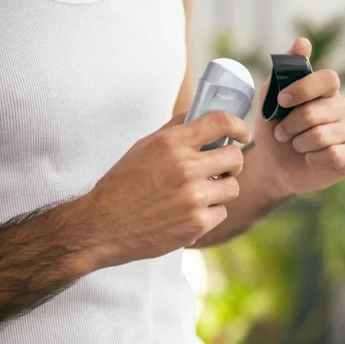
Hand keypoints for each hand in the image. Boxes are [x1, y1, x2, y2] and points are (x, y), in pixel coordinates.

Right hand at [76, 112, 250, 268]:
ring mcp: (194, 198)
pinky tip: (189, 212)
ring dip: (221, 189)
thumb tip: (202, 117)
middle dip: (231, 162)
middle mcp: (186, 168)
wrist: (102, 226)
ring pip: (233, 187)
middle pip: (235, 158)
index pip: (219, 122)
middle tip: (221, 168)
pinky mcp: (198, 224)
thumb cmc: (122, 185)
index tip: (241, 134)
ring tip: (201, 192)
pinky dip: (210, 213)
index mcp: (171, 144)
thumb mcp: (143, 147)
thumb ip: (175, 131)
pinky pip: (222, 212)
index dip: (237, 126)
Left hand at [253, 38, 344, 196]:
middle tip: (282, 133)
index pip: (329, 79)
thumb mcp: (270, 100)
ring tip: (296, 146)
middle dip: (291, 125)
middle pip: (318, 111)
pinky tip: (310, 159)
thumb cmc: (275, 130)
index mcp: (328, 91)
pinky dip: (312, 158)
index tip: (282, 101)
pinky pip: (332, 154)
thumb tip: (303, 42)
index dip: (304, 89)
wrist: (276, 166)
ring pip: (322, 135)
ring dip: (300, 143)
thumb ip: (284, 72)